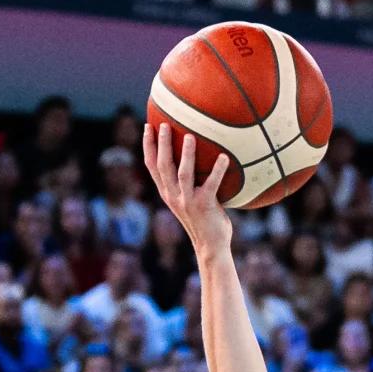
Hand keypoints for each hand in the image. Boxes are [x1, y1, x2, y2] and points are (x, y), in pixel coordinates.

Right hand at [143, 123, 231, 252]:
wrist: (210, 247)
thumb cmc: (203, 221)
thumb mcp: (188, 201)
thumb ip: (188, 184)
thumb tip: (199, 159)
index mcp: (167, 193)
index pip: (151, 166)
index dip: (147, 146)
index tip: (148, 127)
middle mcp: (173, 196)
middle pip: (162, 165)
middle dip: (162, 144)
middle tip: (164, 124)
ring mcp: (187, 201)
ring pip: (182, 173)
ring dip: (186, 154)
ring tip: (189, 136)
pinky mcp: (204, 205)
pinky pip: (211, 184)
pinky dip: (217, 170)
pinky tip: (224, 156)